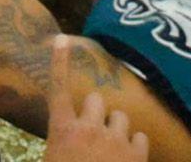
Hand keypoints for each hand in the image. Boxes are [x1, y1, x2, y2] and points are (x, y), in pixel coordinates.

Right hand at [47, 35, 148, 161]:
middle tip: (91, 130)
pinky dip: (135, 145)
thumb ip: (56, 147)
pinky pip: (139, 137)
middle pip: (94, 100)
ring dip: (115, 127)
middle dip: (94, 112)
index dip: (59, 62)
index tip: (60, 40)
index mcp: (62, 129)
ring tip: (110, 146)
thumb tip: (57, 142)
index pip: (57, 88)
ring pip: (120, 117)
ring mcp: (115, 140)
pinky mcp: (137, 154)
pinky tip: (128, 157)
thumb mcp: (51, 160)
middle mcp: (89, 128)